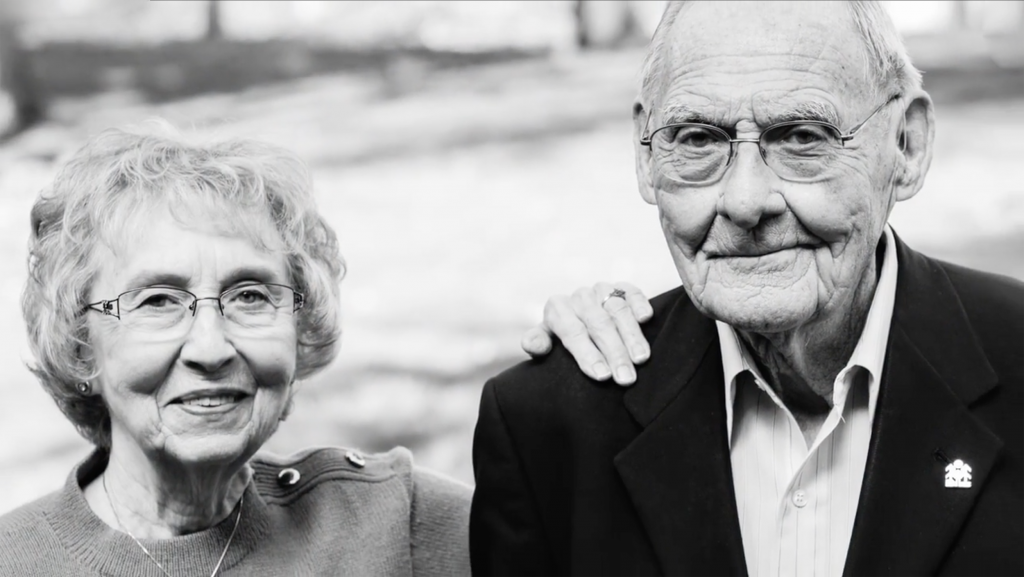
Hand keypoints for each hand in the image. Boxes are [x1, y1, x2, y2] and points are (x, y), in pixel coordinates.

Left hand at [522, 282, 652, 385]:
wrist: (577, 319)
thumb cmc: (561, 340)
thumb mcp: (546, 342)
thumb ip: (537, 343)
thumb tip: (533, 345)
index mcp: (556, 309)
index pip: (573, 332)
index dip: (588, 355)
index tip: (602, 376)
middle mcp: (579, 297)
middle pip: (598, 323)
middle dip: (614, 352)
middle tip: (626, 378)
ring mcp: (601, 290)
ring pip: (618, 309)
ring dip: (631, 335)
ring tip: (641, 359)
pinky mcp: (622, 288)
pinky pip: (632, 292)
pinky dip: (640, 303)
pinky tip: (646, 319)